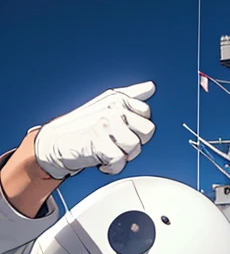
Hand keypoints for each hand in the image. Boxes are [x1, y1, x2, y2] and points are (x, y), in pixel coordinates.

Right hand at [34, 81, 155, 178]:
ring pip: (134, 147)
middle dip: (134, 143)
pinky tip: (100, 161)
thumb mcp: (107, 106)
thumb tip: (150, 86)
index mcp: (118, 99)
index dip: (136, 129)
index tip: (120, 132)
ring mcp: (106, 123)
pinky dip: (111, 167)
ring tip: (106, 152)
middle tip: (115, 144)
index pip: (146, 115)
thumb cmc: (82, 127)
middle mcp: (113, 108)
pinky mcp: (99, 140)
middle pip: (147, 131)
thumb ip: (131, 97)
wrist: (55, 144)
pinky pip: (120, 161)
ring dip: (122, 156)